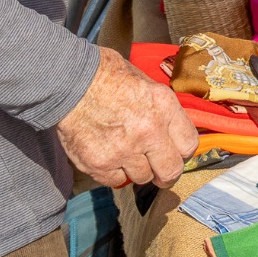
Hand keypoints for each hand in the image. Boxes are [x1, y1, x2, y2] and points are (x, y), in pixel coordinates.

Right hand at [58, 48, 198, 187]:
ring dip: (137, 169)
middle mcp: (148, 132)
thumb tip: (171, 129)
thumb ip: (161, 109)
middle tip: (160, 170)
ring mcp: (124, 150)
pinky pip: (116, 181)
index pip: (189, 144)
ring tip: (126, 152)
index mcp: (164, 107)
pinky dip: (114, 172)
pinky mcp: (100, 164)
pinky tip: (109, 155)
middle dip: (167, 173)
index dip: (183, 151)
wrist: (68, 80)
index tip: (176, 152)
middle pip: (171, 171)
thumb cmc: (106, 75)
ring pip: (143, 178)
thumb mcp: (145, 82)